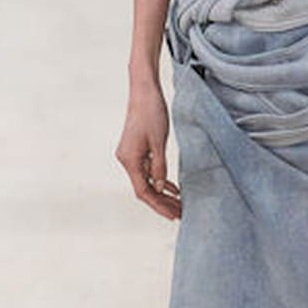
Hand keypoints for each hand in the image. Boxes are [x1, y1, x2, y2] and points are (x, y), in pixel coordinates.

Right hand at [116, 80, 181, 219]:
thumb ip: (159, 167)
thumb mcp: (159, 143)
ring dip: (162, 193)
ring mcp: (130, 155)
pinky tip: (173, 188)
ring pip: (146, 181)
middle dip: (162, 203)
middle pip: (144, 189)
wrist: (144, 92)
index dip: (159, 205)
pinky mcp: (136, 149)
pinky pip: (147, 170)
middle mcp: (126, 160)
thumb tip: (160, 188)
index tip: (174, 215)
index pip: (144, 191)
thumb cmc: (152, 113)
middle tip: (180, 214)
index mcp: (130, 160)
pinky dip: (159, 180)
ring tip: (179, 204)